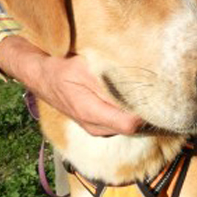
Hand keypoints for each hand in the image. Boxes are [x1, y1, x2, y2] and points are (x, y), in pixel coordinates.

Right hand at [0, 36, 142, 135]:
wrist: (41, 77)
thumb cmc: (61, 69)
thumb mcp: (83, 68)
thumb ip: (108, 79)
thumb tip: (134, 84)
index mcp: (92, 113)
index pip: (130, 124)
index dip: (145, 112)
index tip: (154, 95)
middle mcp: (96, 127)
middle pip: (132, 127)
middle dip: (144, 111)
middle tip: (154, 92)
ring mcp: (98, 129)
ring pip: (128, 126)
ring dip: (136, 111)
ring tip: (142, 92)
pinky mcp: (99, 125)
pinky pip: (120, 122)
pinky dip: (127, 111)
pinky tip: (129, 97)